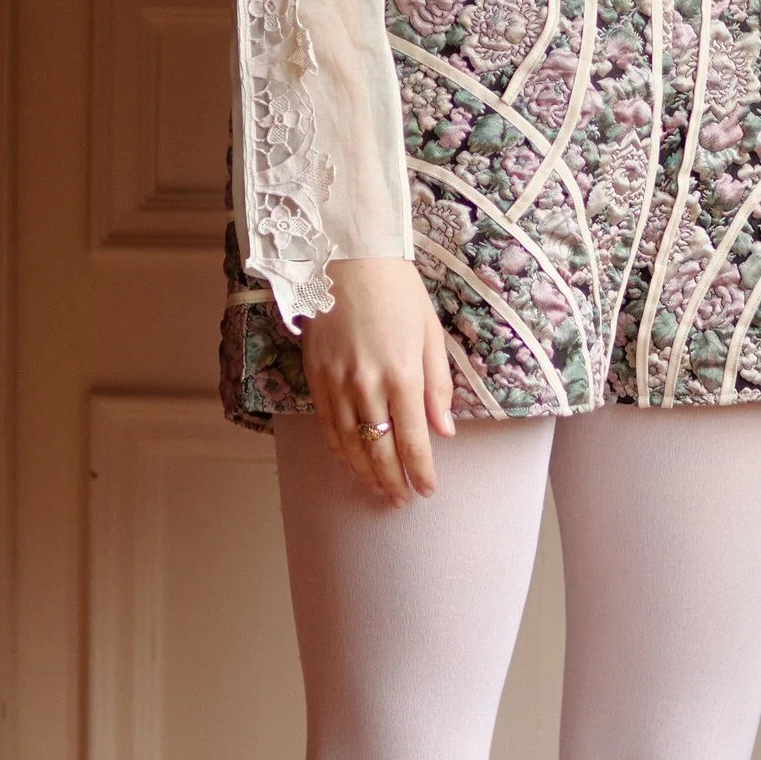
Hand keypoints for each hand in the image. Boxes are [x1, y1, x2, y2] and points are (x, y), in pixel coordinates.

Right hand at [296, 257, 456, 502]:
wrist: (347, 259)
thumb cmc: (396, 291)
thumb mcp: (430, 334)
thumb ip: (437, 386)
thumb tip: (445, 431)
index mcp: (402, 374)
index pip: (414, 440)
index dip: (420, 471)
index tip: (426, 490)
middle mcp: (368, 385)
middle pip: (380, 449)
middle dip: (393, 481)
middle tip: (401, 500)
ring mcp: (337, 383)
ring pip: (350, 444)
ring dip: (365, 473)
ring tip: (377, 490)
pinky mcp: (316, 376)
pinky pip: (327, 425)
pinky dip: (339, 450)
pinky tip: (350, 463)